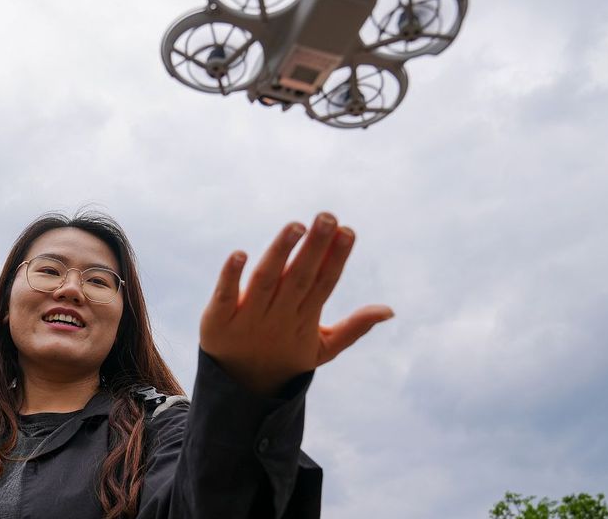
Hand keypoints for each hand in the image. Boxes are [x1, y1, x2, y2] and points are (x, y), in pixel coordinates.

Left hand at [200, 213, 393, 395]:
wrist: (239, 390)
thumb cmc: (285, 359)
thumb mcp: (323, 348)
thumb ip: (354, 327)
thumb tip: (390, 310)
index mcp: (304, 320)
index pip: (324, 284)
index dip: (336, 258)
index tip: (348, 230)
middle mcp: (278, 316)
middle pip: (299, 278)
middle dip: (314, 247)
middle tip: (327, 217)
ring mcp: (248, 318)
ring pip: (266, 281)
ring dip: (280, 252)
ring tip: (296, 226)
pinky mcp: (217, 320)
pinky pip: (226, 296)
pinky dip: (231, 276)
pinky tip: (239, 254)